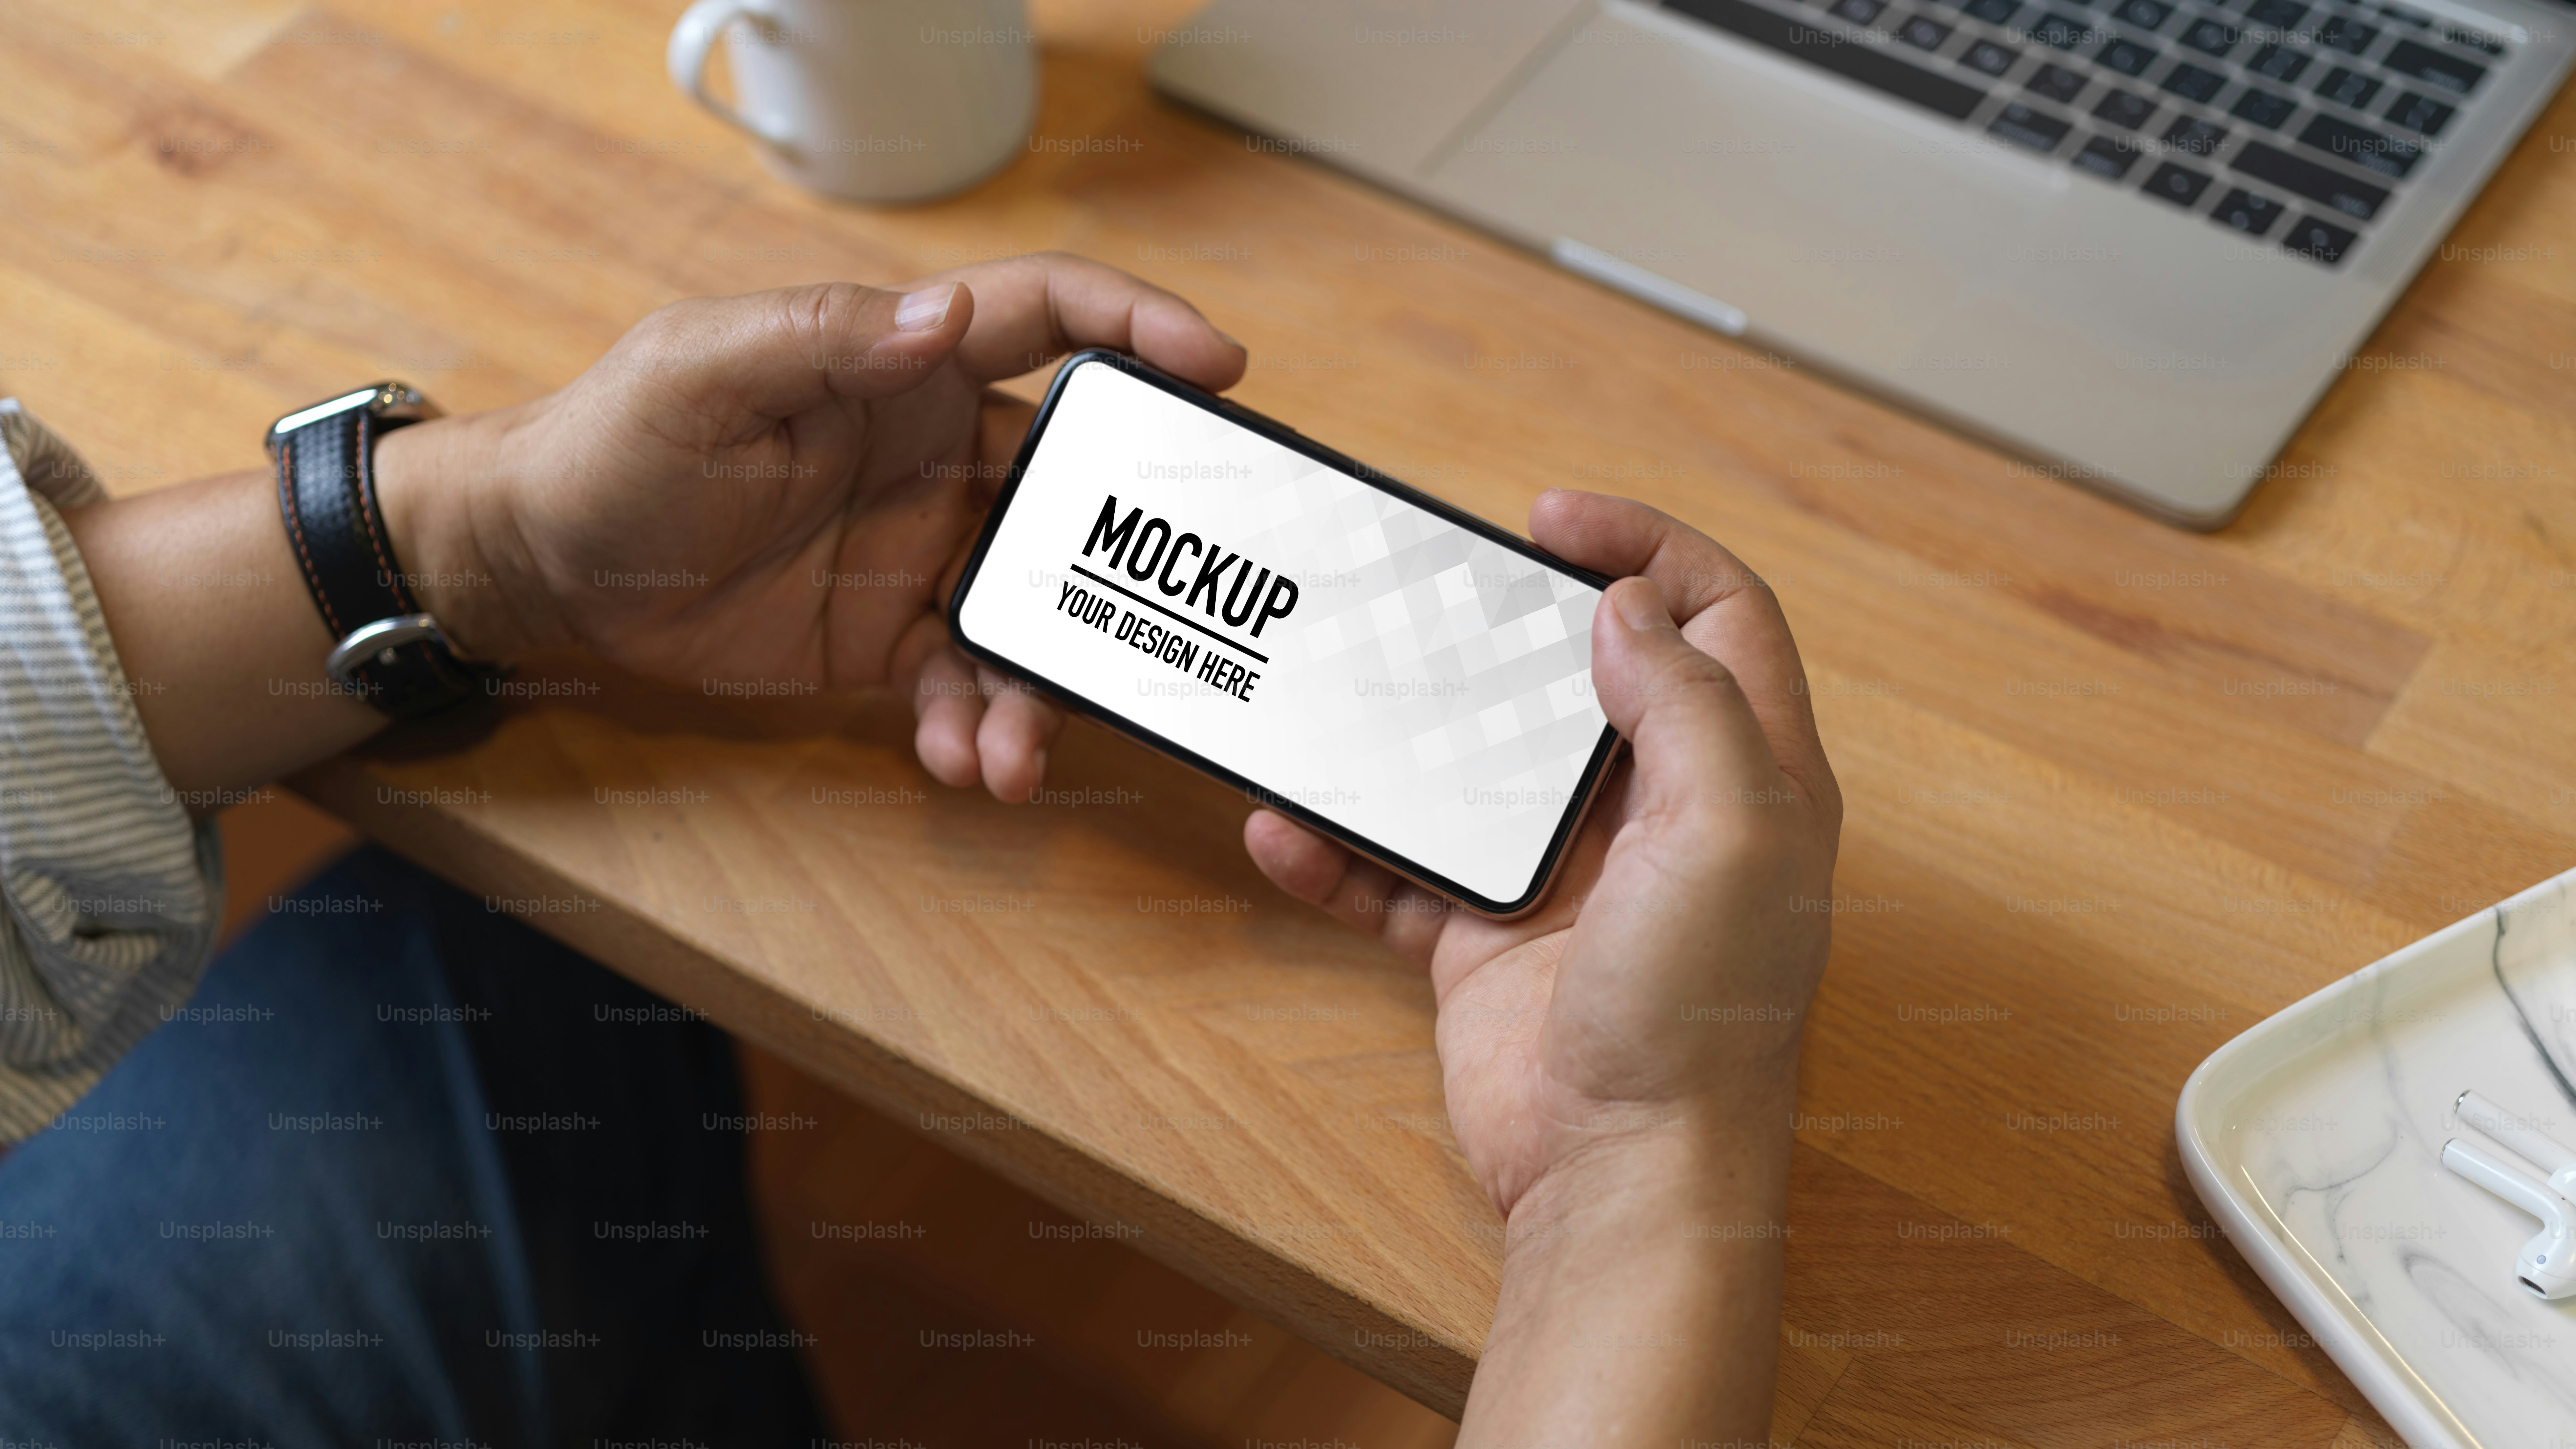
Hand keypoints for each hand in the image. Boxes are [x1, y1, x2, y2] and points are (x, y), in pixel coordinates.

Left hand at [376, 253, 1244, 800]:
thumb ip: (824, 340)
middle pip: (1072, 496)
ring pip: (1032, 613)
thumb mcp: (699, 371)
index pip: (1044, 322)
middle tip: (1153, 623)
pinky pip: (965, 687)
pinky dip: (973, 729)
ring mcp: (921, 555)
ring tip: (1012, 753)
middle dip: (1122, 563)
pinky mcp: (889, 642)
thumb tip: (946, 319)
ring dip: (1041, 686)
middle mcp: (934, 458)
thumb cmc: (609, 445)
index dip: (1138, 329)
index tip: (1217, 366)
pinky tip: (957, 764)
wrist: (541, 570)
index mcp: (902, 369)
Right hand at [1243, 490, 1841, 1217]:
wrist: (1621, 1168)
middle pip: (1580, 675)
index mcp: (1744, 777)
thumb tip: (1629, 606)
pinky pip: (1396, 873)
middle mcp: (1657, 815)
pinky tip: (1285, 829)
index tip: (1554, 521)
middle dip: (1505, 623)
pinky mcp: (1483, 938)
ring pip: (1470, 766)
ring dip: (1399, 736)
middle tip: (1432, 585)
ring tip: (1333, 696)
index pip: (1713, 616)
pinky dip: (1337, 851)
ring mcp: (1563, 875)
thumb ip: (1690, 705)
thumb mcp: (1732, 832)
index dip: (1646, 547)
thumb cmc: (1700, 1015)